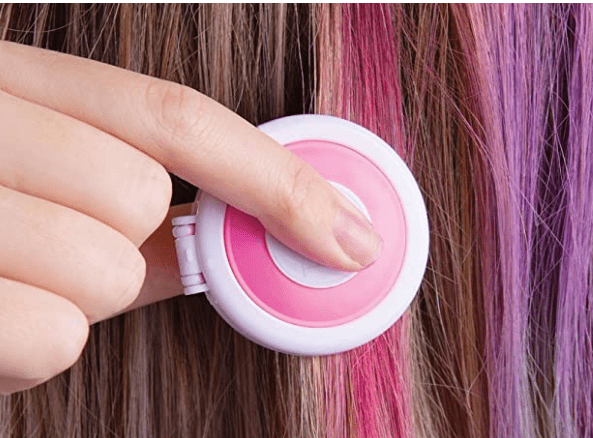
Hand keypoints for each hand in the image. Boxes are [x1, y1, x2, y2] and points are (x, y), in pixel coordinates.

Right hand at [0, 41, 381, 393]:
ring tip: (22, 276)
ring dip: (84, 292)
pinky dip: (39, 343)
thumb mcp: (32, 169)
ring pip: (110, 272)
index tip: (345, 230)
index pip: (176, 116)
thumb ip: (126, 193)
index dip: (275, 176)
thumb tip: (223, 232)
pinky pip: (57, 337)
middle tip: (70, 243)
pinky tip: (3, 313)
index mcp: (13, 83)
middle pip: (142, 195)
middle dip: (131, 241)